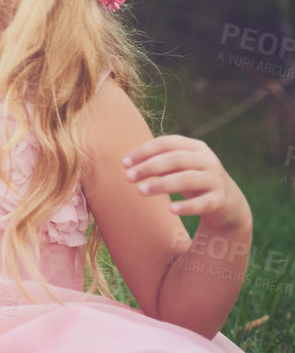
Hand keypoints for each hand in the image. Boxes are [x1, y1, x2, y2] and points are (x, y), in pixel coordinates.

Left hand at [123, 135, 251, 234]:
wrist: (229, 204)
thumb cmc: (194, 180)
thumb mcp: (178, 168)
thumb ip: (158, 162)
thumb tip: (128, 164)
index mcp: (195, 147)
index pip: (167, 143)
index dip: (144, 151)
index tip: (124, 163)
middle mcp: (208, 161)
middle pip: (176, 159)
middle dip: (149, 167)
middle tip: (128, 177)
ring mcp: (215, 180)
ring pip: (187, 179)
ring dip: (161, 185)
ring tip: (140, 191)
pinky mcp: (220, 200)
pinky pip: (202, 203)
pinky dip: (187, 206)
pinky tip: (171, 209)